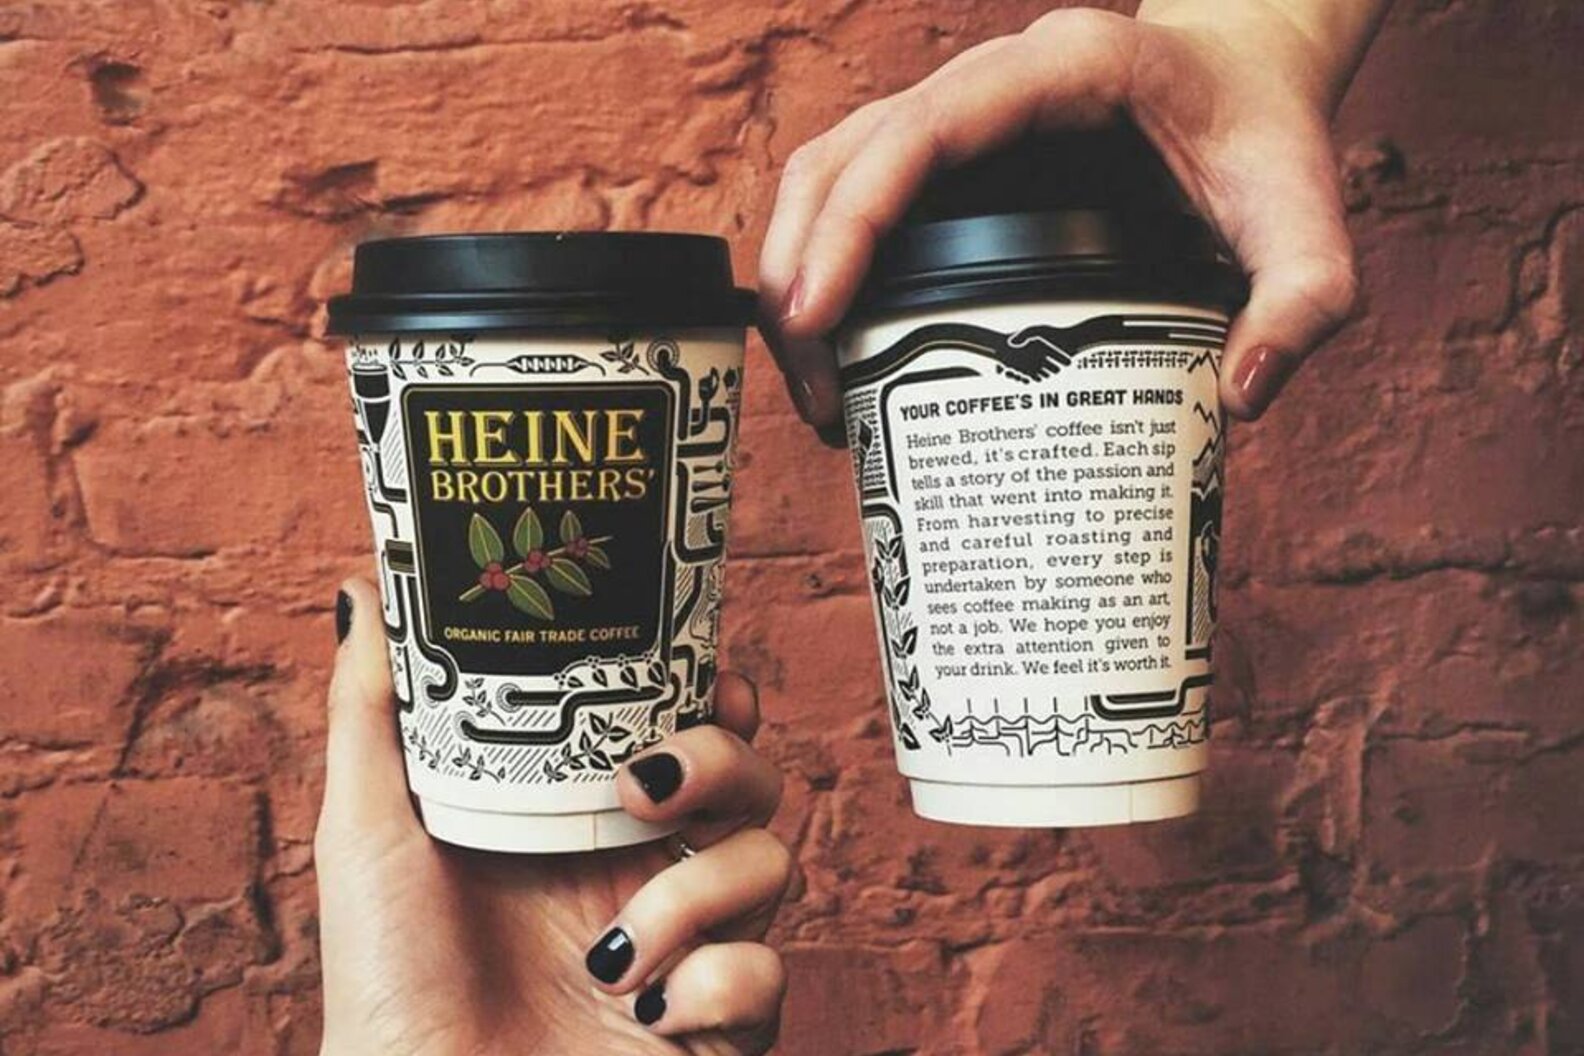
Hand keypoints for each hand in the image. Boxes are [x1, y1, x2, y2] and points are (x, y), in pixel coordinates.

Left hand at [316, 579, 790, 1055]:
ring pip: (773, 864)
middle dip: (723, 763)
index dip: (712, 695)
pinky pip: (769, 975)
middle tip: (646, 792)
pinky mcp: (713, 1023)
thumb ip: (378, 709)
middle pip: (752, 778)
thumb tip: (370, 588)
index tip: (706, 676)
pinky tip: (642, 1010)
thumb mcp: (373, 829)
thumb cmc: (386, 980)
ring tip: (611, 949)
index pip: (683, 727)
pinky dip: (713, 988)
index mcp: (586, 821)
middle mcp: (647, 872)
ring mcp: (687, 948)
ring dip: (696, 897)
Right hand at [759, 4, 1377, 424]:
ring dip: (794, 269)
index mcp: (1058, 72)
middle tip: (812, 391)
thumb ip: (1306, 299)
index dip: (850, 220)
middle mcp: (988, 81)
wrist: (1248, 76)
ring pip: (829, 171)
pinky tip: (837, 347)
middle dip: (798, 268)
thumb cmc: (1267, 137)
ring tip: (813, 388)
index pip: (917, 132)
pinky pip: (856, 190)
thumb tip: (1242, 394)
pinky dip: (824, 261)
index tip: (817, 316)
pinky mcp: (950, 153)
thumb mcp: (1307, 218)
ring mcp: (958, 112)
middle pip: (842, 155)